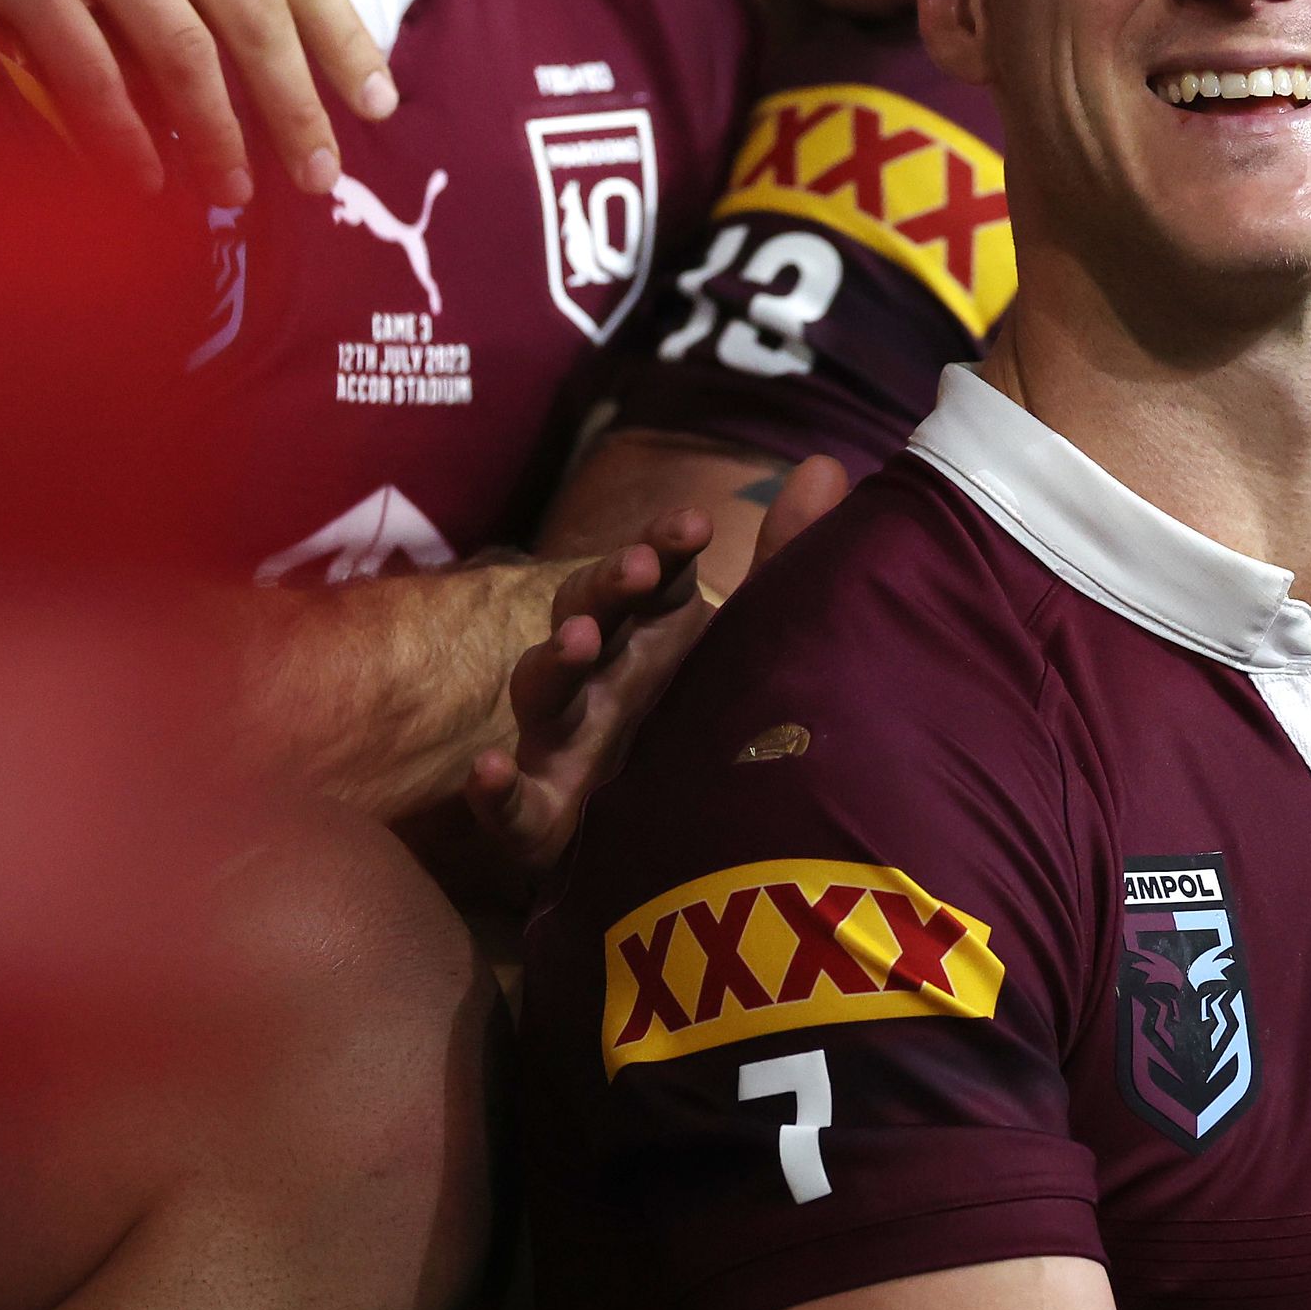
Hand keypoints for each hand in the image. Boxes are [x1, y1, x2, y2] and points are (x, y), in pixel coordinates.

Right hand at [0, 0, 392, 203]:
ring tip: (236, 194)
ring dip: (218, 138)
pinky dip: (122, 137)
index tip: (375, 99)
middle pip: (256, 20)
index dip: (343, 37)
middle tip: (321, 177)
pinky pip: (89, 74)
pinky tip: (141, 181)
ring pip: (184, 57)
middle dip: (298, 109)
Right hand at [463, 456, 848, 869]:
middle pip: (586, 619)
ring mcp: (567, 746)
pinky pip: (511, 806)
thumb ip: (789, 561)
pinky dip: (494, 792)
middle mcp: (603, 680)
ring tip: (580, 643)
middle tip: (637, 571)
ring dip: (554, 663)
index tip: (695, 525)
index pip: (649, 576)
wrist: (711, 845)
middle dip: (605, 590)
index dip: (664, 547)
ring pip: (543, 696)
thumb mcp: (764, 641)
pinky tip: (486, 771)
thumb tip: (824, 464)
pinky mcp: (547, 820)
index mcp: (654, 636)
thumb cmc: (722, 725)